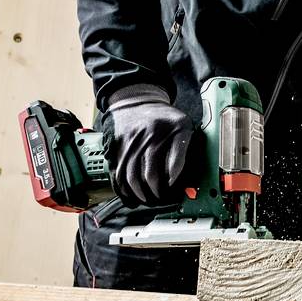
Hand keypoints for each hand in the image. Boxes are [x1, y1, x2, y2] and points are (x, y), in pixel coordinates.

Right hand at [100, 84, 194, 206]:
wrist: (136, 101)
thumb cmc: (163, 118)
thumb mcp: (183, 125)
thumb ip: (186, 147)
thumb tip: (186, 176)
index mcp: (171, 130)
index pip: (174, 164)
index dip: (174, 181)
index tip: (174, 189)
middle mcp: (149, 136)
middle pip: (151, 175)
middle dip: (157, 193)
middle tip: (161, 199)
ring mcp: (130, 143)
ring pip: (132, 178)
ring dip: (140, 195)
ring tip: (147, 200)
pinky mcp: (116, 148)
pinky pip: (117, 174)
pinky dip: (122, 191)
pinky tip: (130, 198)